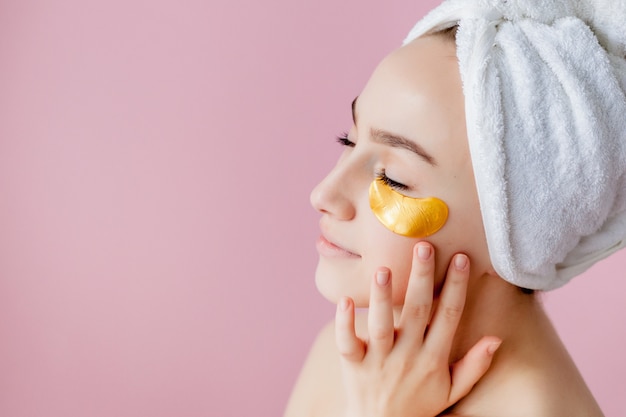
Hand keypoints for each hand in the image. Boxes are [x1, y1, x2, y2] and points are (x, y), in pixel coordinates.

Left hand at [335, 242, 500, 416]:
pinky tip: (345, 300)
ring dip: (382, 297)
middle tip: (423, 246)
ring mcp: (378, 361)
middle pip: (416, 312)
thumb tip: (497, 339)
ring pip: (381, 325)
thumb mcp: (452, 390)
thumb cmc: (419, 405)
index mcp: (433, 358)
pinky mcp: (353, 365)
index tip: (461, 257)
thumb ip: (474, 365)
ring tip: (383, 269)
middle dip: (421, 278)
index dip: (456, 286)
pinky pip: (347, 342)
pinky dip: (344, 322)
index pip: (449, 315)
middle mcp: (407, 356)